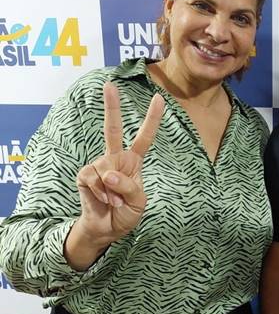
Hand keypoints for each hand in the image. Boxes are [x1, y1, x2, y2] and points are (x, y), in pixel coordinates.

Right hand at [67, 82, 163, 266]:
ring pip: (107, 170)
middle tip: (109, 85)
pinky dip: (102, 194)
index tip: (159, 98)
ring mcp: (99, 165)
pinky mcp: (85, 175)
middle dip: (111, 107)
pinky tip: (104, 201)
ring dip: (113, 192)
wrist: (107, 228)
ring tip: (115, 202)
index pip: (144, 137)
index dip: (152, 119)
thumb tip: (109, 174)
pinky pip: (95, 180)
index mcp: (133, 161)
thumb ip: (128, 186)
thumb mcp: (138, 202)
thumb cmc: (126, 212)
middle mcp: (115, 158)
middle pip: (113, 130)